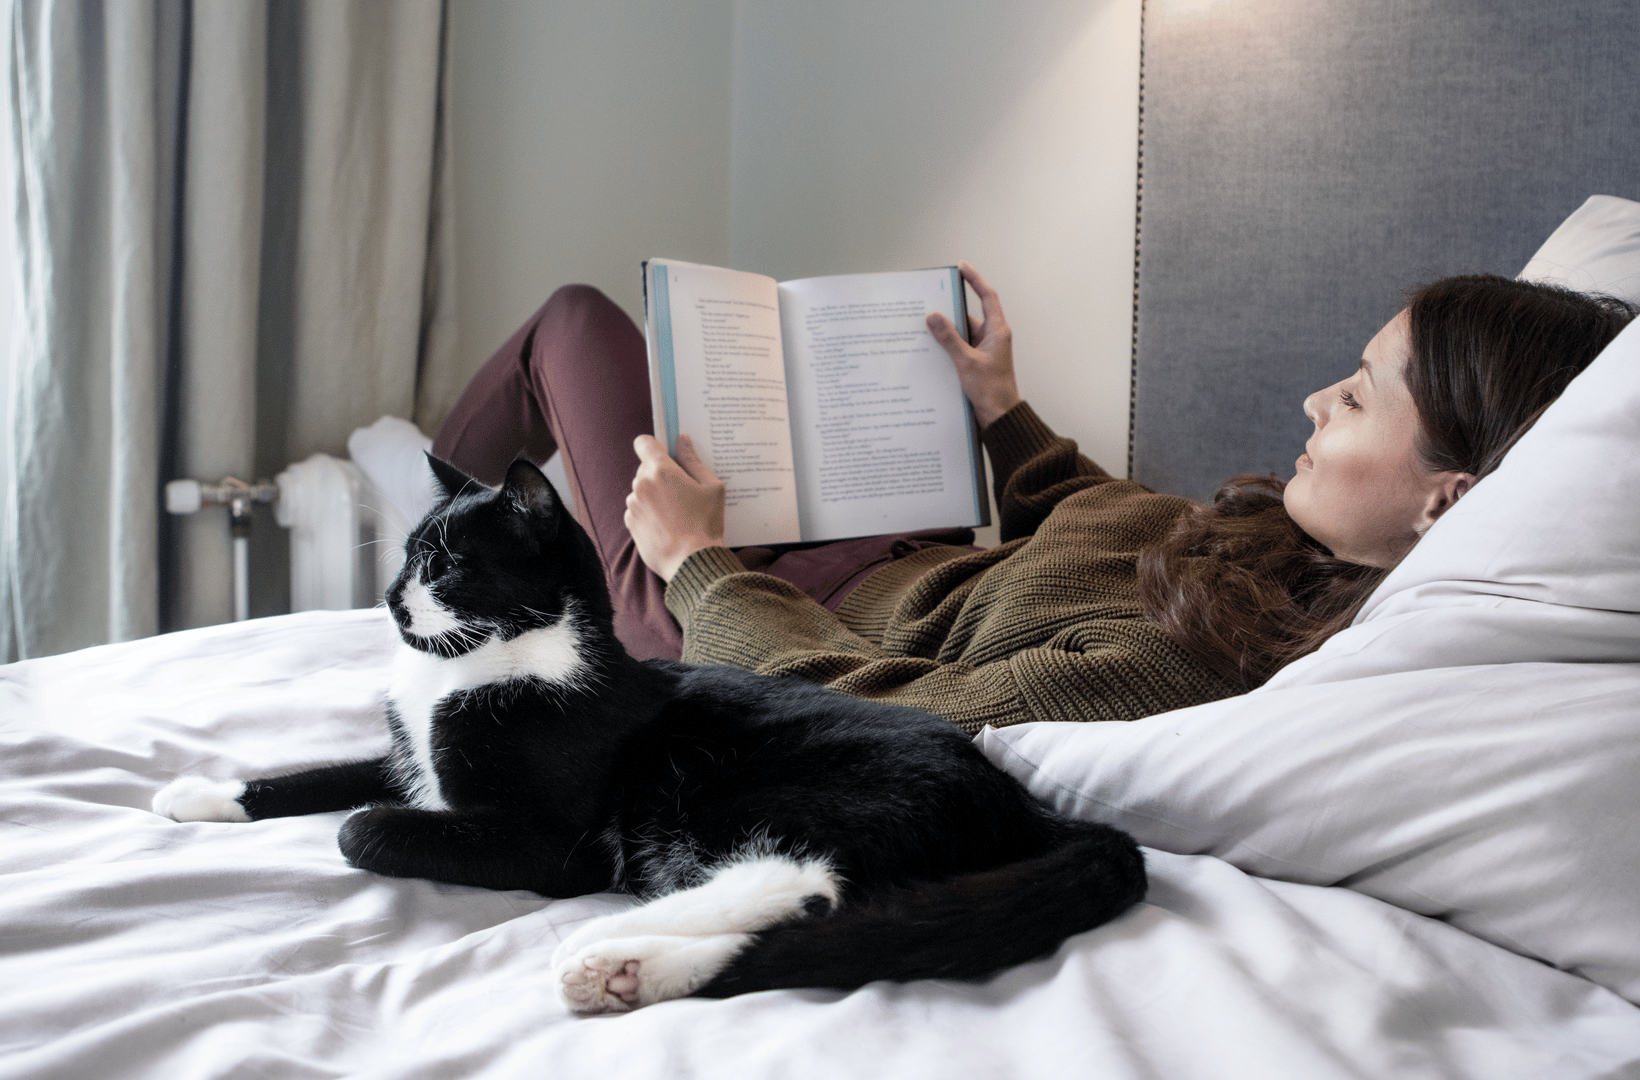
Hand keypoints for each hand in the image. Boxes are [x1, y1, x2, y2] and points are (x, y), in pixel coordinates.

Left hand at [625, 433, 725, 582]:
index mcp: (661, 470)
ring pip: (642, 490)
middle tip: (682, 491)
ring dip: (655, 495)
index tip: (666, 454)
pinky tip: (667, 525)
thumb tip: (683, 439)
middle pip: (646, 468)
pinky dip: (649, 513)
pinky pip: (638, 509)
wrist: (691, 562)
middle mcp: (641, 484)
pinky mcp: (630, 523)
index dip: (654, 445)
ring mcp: (633, 504)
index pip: (644, 442)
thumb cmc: (705, 523)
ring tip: (676, 513)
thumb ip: (693, 460)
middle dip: (661, 474)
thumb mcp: (711, 487)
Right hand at [926, 260, 1020, 427]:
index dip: (975, 279)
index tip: (961, 267)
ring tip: (924, 326)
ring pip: (962, 332)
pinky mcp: (976, 362)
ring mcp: (984, 350)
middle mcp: (992, 337)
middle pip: (970, 314)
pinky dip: (947, 346)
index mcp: (997, 331)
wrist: (999, 417)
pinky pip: (959, 347)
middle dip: (950, 309)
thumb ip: (949, 338)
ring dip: (946, 331)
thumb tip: (934, 317)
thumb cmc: (991, 390)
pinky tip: (930, 348)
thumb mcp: (966, 362)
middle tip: (930, 299)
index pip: (987, 296)